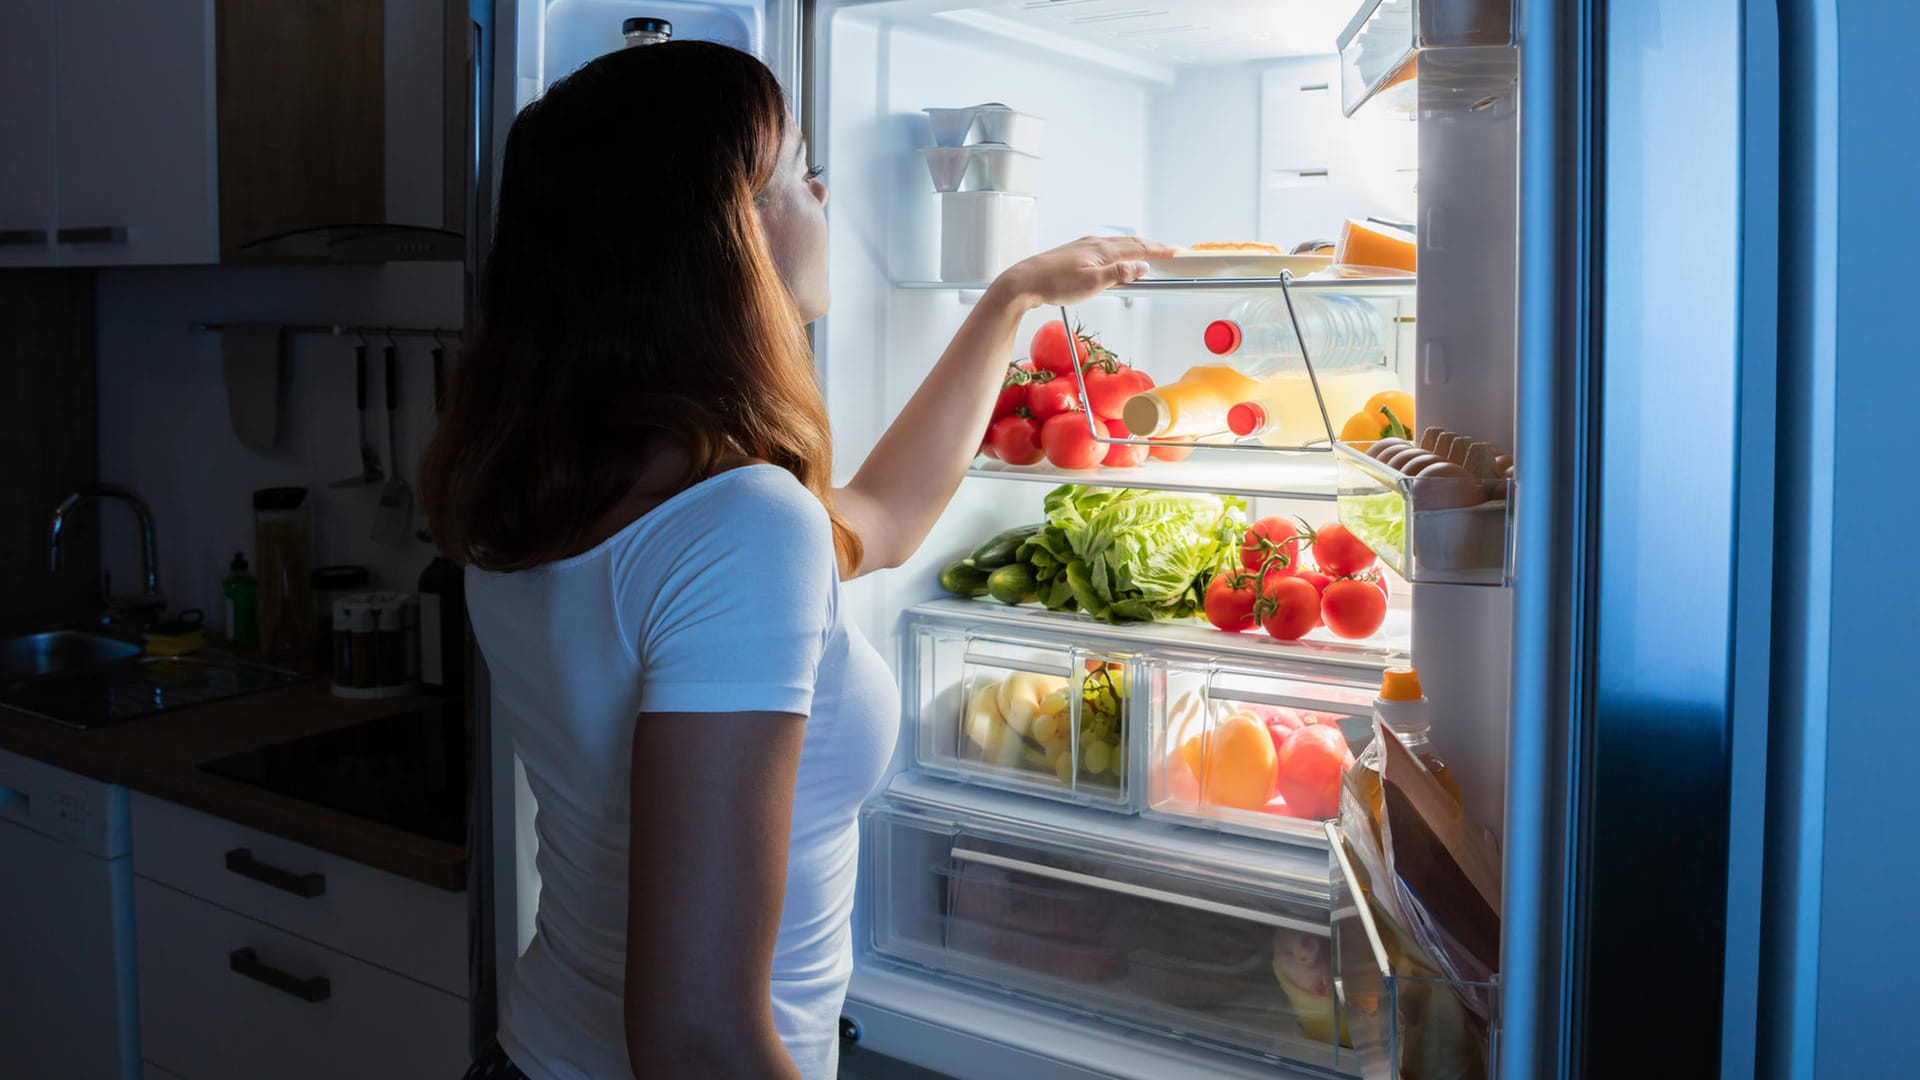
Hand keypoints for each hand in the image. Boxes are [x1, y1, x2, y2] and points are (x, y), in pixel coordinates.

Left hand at [989, 236, 1178, 311]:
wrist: (1025, 282)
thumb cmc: (1055, 283)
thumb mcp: (1093, 283)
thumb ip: (1119, 275)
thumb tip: (1142, 267)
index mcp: (1103, 250)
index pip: (1139, 249)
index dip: (1159, 251)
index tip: (1176, 252)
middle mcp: (1095, 244)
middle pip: (1130, 244)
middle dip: (1152, 247)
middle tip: (1169, 252)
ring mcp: (1084, 247)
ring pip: (1118, 246)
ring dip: (1136, 249)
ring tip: (1148, 255)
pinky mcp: (1075, 254)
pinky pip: (1106, 250)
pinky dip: (1120, 253)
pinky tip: (1116, 261)